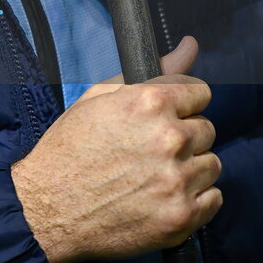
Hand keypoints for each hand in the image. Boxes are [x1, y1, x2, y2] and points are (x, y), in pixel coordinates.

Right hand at [11, 36, 221, 262]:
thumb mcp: (100, 96)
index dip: (183, 102)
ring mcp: (178, 180)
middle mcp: (169, 138)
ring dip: (190, 167)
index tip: (170, 113)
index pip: (200, 91)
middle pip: (207, 128)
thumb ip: (154, 71)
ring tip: (156, 173)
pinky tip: (165, 196)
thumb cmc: (70, 147)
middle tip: (153, 147)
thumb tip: (191, 44)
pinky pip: (213, 198)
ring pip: (211, 163)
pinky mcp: (182, 217)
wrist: (49, 207)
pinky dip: (195, 198)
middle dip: (184, 134)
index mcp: (150, 102)